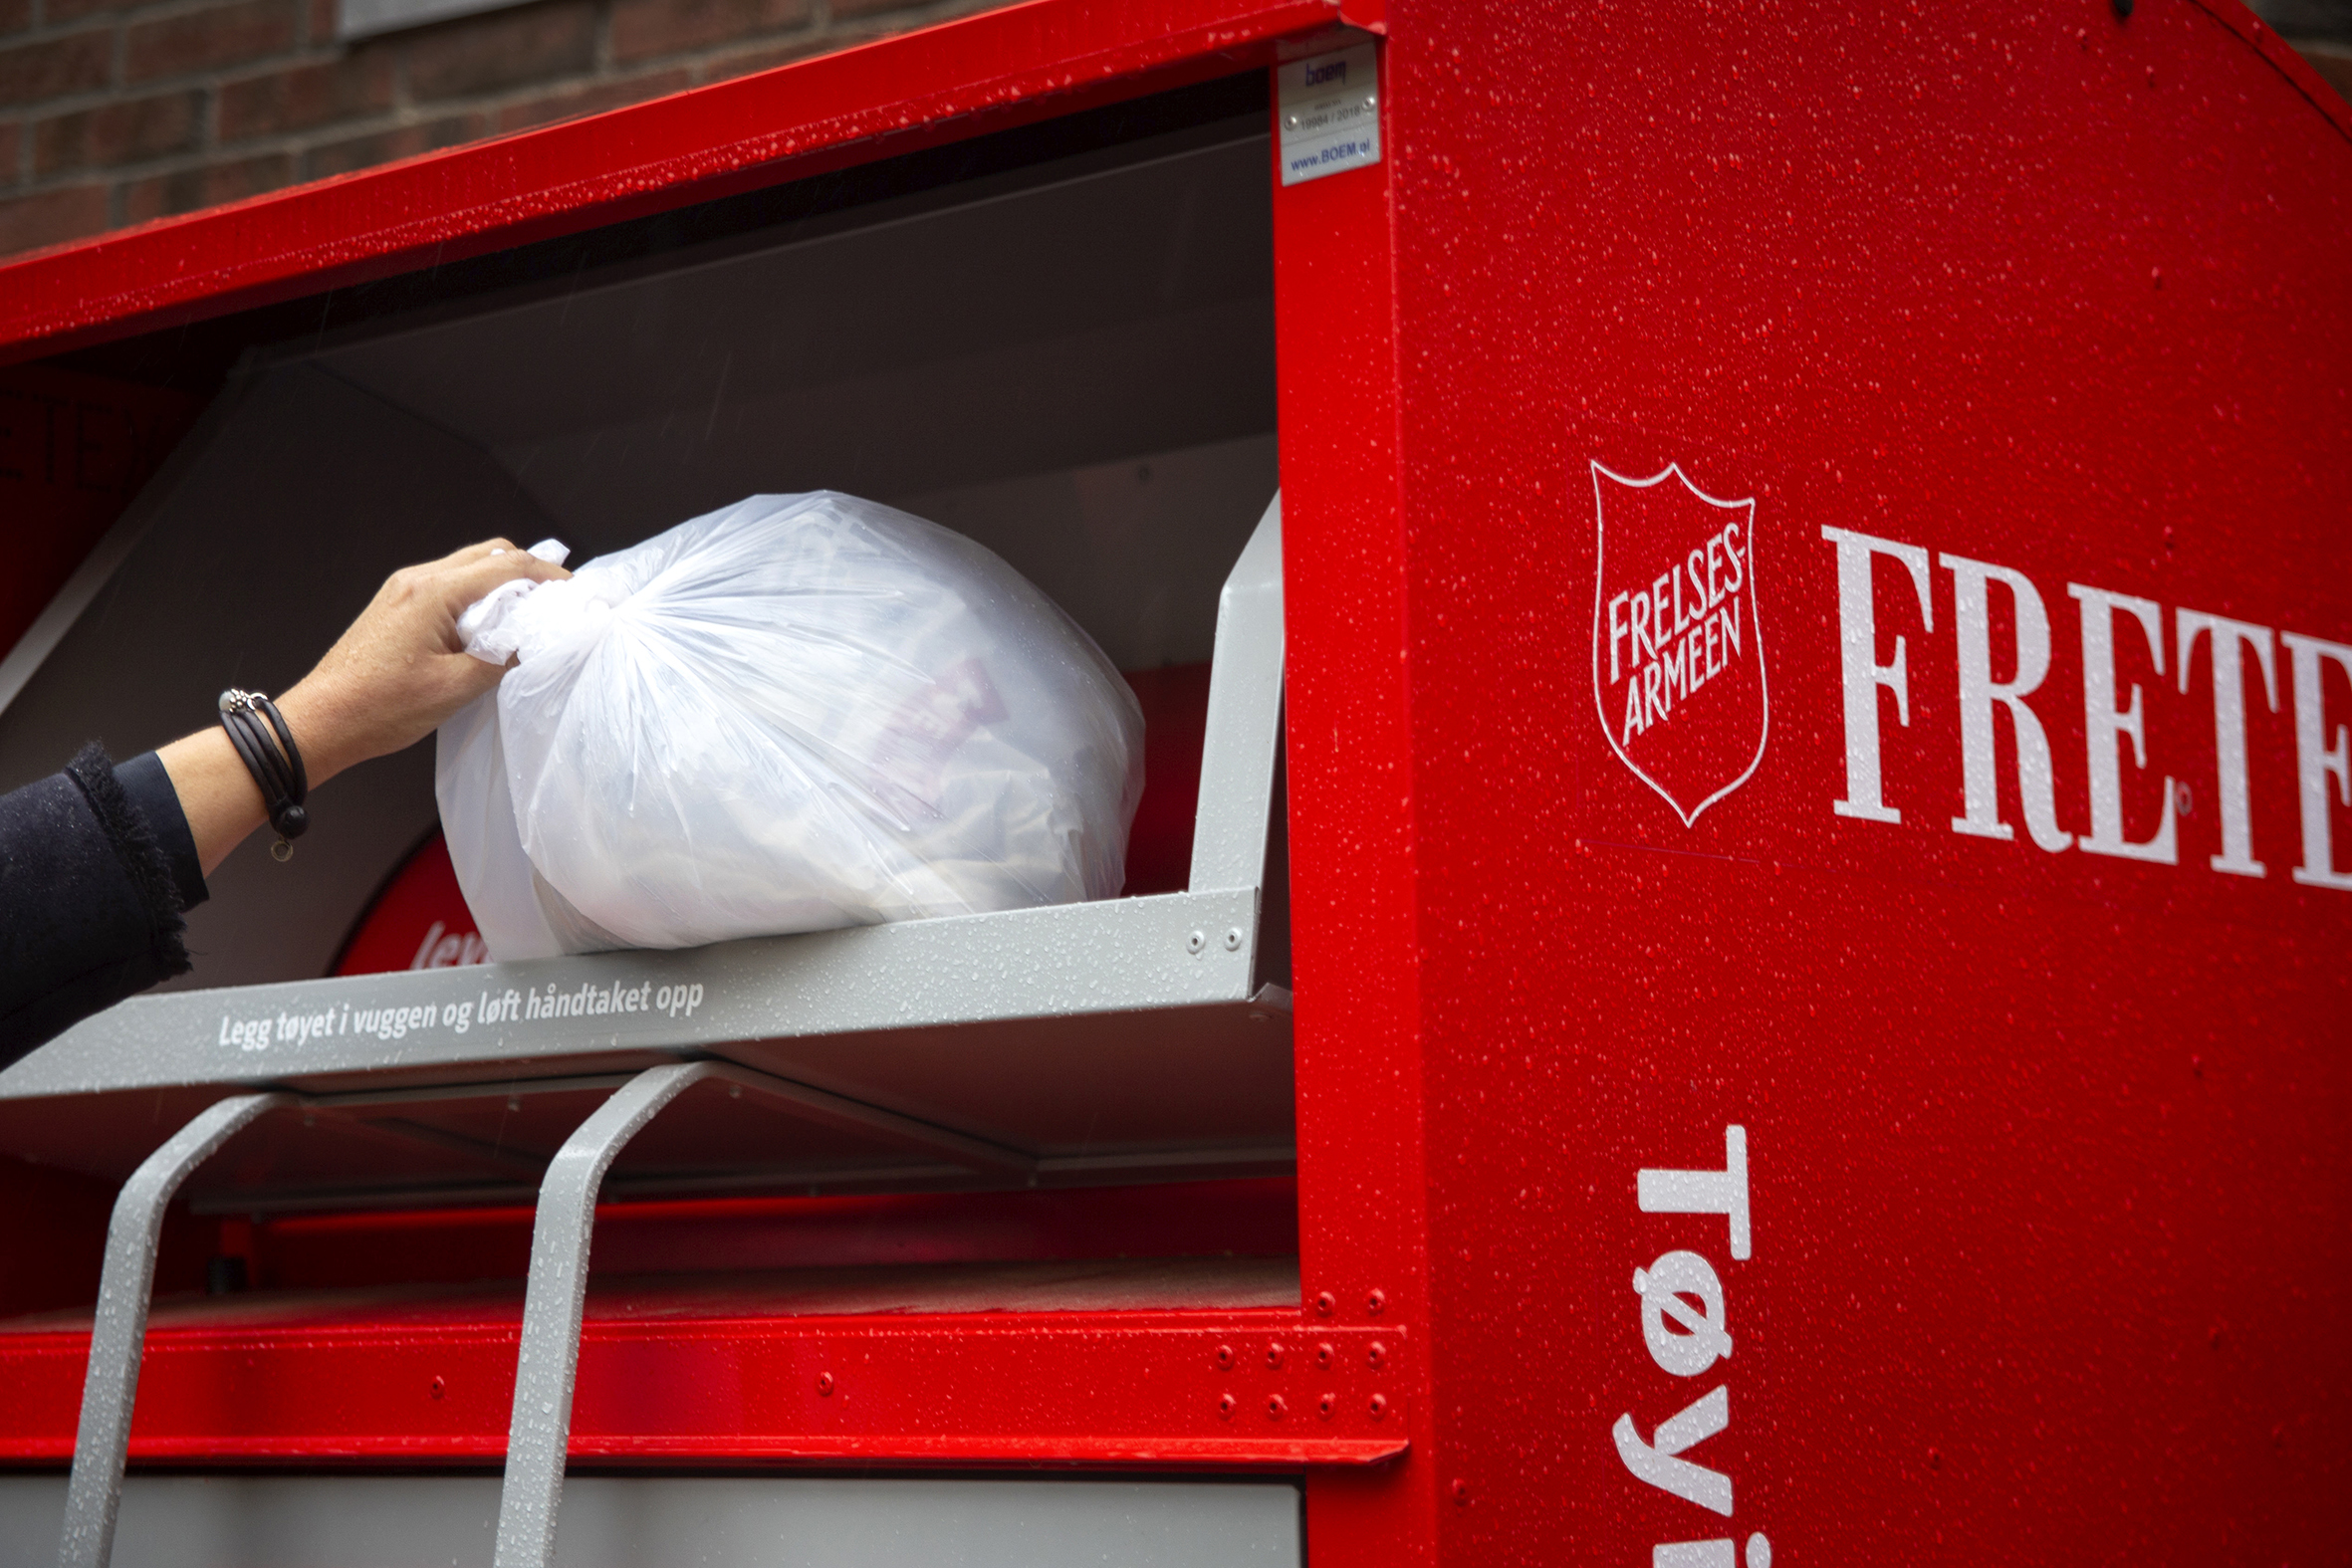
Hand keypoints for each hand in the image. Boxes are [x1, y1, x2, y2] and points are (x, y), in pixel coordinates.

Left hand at [277, 540, 571, 781]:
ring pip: (466, 567)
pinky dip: (477, 595)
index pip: (505, 567)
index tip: (574, 591)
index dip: (548, 575)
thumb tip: (534, 644)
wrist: (323, 720)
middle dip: (528, 569)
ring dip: (501, 582)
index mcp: (432, 593)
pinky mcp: (396, 606)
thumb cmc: (379, 706)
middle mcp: (416, 580)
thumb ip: (502, 658)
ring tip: (528, 614)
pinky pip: (447, 585)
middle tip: (556, 598)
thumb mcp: (455, 689)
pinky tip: (489, 626)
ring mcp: (402, 590)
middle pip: (487, 554)